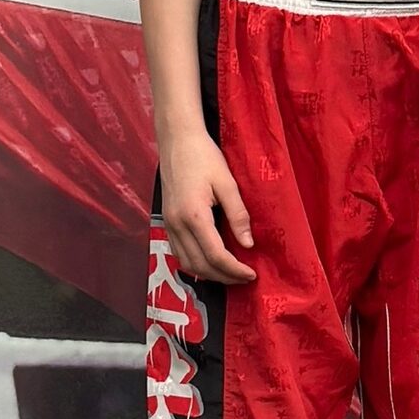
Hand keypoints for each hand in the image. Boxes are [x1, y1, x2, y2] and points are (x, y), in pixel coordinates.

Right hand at [158, 127, 256, 284]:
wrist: (177, 141)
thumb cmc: (204, 157)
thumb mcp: (227, 183)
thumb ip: (238, 215)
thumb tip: (248, 244)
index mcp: (194, 215)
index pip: (215, 255)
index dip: (235, 270)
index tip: (252, 274)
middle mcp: (177, 224)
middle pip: (199, 265)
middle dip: (223, 277)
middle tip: (244, 278)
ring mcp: (168, 224)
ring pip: (186, 263)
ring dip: (208, 274)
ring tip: (230, 273)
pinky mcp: (166, 221)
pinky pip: (178, 253)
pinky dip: (195, 263)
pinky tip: (210, 261)